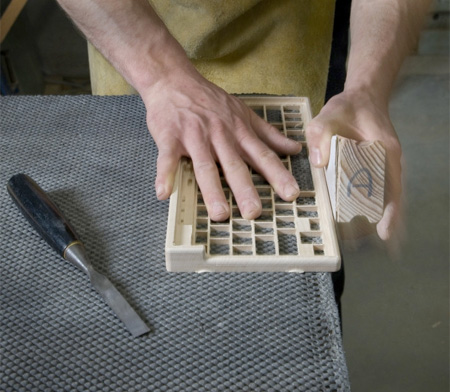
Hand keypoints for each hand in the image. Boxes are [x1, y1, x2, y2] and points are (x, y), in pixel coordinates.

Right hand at [142, 71, 301, 220]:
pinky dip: (165, 174)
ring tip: (220, 213)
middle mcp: (220, 136)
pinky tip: (164, 192)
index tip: (291, 193)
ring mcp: (194, 137)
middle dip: (245, 189)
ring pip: (205, 166)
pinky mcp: (170, 137)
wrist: (174, 80)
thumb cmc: (209, 100)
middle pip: (234, 165)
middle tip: (254, 212)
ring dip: (212, 190)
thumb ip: (268, 134)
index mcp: (239, 132)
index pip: (263, 156)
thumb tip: (294, 149)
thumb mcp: (244, 112)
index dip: (278, 175)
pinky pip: (168, 158)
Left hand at [305, 90, 402, 240]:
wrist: (362, 98)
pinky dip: (373, 207)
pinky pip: (377, 191)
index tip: (386, 234)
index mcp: (385, 151)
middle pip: (391, 199)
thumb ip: (320, 134)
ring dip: (378, 218)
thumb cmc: (350, 107)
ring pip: (386, 198)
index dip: (390, 212)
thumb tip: (319, 162)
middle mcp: (389, 162)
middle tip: (367, 244)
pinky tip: (362, 221)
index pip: (392, 187)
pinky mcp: (375, 168)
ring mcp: (384, 166)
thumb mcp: (329, 114)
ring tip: (365, 241)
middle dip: (383, 223)